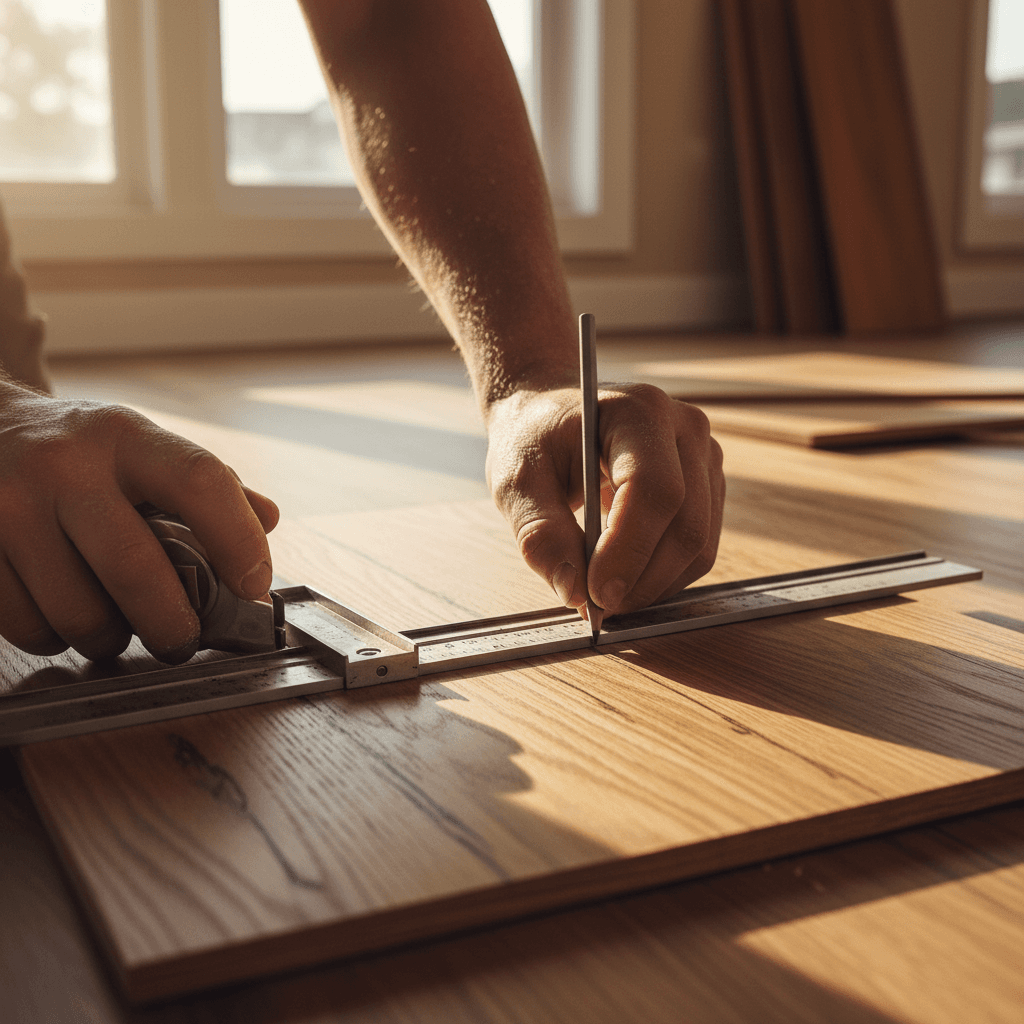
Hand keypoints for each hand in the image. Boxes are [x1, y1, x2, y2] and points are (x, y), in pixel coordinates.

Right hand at [0, 385, 278, 662]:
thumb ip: (208, 485)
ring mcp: (7, 508)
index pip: (200, 482)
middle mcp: (64, 467)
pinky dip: (56, 637)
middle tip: (184, 641)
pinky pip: (26, 627)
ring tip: (118, 625)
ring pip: (78, 614)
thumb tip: (267, 520)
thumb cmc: (82, 452)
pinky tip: (64, 614)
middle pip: (134, 569)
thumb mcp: (143, 447)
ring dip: (111, 638)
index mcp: (126, 438)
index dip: (239, 542)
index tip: (254, 587)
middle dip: (172, 625)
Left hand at [485, 382, 723, 618]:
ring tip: (604, 592)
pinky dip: (663, 577)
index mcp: (638, 411)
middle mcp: (686, 429)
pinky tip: (625, 577)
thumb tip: (574, 591)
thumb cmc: (534, 439)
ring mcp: (705, 458)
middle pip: (686, 525)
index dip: (630, 551)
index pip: (654, 490)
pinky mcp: (709, 487)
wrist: (554, 417)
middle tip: (596, 606)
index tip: (597, 595)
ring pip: (699, 545)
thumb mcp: (515, 480)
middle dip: (641, 579)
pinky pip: (699, 550)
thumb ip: (539, 533)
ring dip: (653, 585)